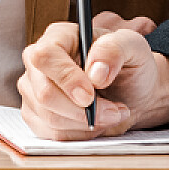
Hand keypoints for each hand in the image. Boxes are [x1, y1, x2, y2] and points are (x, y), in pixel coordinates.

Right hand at [17, 12, 168, 138]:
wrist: (134, 93)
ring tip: (112, 113)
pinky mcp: (37, 116)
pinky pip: (52, 134)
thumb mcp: (134, 47)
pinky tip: (97, 122)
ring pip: (49, 117)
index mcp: (59, 36)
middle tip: (115, 110)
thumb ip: (115, 49)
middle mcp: (40, 63)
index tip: (90, 96)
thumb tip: (95, 71)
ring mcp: (34, 90)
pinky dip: (80, 133)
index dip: (66, 78)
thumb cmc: (131, 65)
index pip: (45, 56)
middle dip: (83, 109)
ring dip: (86, 122)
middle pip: (44, 93)